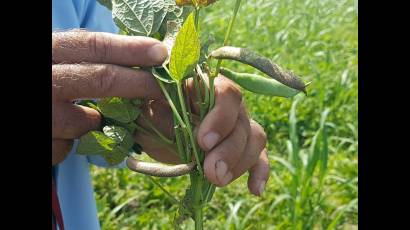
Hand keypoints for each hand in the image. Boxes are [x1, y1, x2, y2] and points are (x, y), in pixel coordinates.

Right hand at [52, 30, 167, 164]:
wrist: (13, 115)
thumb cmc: (47, 85)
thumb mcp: (59, 65)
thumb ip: (88, 62)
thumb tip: (142, 63)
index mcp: (48, 52)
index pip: (92, 45)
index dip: (131, 48)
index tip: (160, 53)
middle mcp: (42, 80)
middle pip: (100, 79)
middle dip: (140, 83)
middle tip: (165, 88)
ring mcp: (41, 115)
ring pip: (88, 121)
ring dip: (100, 122)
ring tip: (92, 119)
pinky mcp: (40, 144)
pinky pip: (70, 147)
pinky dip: (73, 143)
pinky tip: (60, 135)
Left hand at [136, 76, 269, 195]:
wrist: (152, 125)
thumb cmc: (150, 112)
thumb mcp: (150, 111)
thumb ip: (168, 116)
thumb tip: (191, 131)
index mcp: (205, 85)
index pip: (226, 94)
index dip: (221, 118)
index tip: (204, 142)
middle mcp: (228, 103)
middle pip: (242, 122)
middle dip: (229, 151)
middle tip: (212, 172)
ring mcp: (237, 123)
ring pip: (254, 139)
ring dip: (240, 163)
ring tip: (218, 181)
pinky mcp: (240, 145)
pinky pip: (259, 156)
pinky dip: (259, 172)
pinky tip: (255, 189)